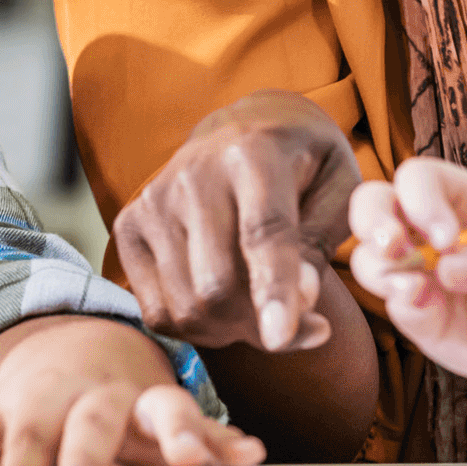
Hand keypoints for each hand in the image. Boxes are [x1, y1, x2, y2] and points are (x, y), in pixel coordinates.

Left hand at [0, 315, 264, 465]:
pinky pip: (212, 424)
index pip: (28, 437)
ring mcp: (142, 402)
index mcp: (43, 400)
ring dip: (177, 433)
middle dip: (88, 455)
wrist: (90, 340)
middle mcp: (95, 398)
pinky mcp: (179, 414)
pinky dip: (231, 439)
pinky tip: (250, 454)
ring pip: (162, 412)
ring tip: (188, 457)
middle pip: (92, 425)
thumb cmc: (40, 395)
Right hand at [113, 90, 360, 352]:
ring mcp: (153, 200)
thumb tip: (301, 301)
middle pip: (217, 285)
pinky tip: (221, 304)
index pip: (262, 231)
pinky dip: (195, 329)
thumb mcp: (338, 190)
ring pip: (186, 306)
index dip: (274, 288)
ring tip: (257, 305)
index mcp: (254, 152)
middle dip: (260, 324)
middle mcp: (193, 173)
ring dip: (230, 330)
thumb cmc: (303, 166)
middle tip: (293, 320)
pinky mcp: (129, 226)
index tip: (281, 337)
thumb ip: (320, 246)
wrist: (244, 128)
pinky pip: (157, 312)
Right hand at [346, 159, 466, 408]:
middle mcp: (430, 231)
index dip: (420, 200)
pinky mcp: (420, 314)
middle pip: (374, 206)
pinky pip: (393, 305)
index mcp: (463, 200)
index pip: (419, 180)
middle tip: (395, 250)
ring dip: (381, 271)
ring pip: (369, 258)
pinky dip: (404, 308)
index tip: (445, 237)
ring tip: (420, 291)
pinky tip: (434, 313)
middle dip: (373, 223)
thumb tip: (446, 268)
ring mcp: (421, 273)